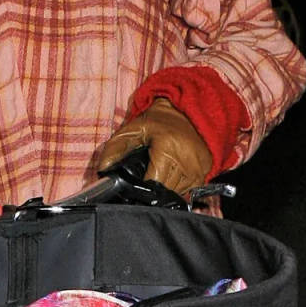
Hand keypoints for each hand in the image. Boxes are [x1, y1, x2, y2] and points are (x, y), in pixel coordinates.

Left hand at [94, 98, 212, 197]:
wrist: (188, 113)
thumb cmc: (159, 122)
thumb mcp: (133, 128)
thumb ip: (115, 148)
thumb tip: (103, 169)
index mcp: (168, 150)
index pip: (152, 184)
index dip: (140, 188)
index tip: (134, 184)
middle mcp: (186, 162)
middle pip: (163, 192)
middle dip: (150, 189)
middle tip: (144, 177)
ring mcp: (197, 170)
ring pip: (174, 193)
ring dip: (163, 189)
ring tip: (157, 174)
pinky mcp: (203, 175)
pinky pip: (186, 191)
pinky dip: (175, 187)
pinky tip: (169, 175)